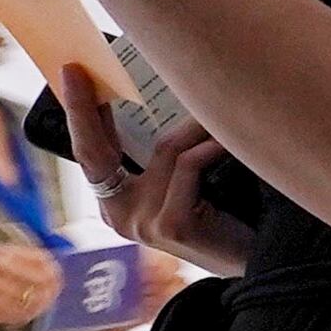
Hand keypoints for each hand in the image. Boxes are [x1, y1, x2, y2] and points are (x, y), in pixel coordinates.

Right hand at [0, 240, 62, 330]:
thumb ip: (16, 269)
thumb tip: (48, 276)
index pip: (40, 257)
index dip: (54, 271)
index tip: (58, 280)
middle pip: (42, 277)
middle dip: (50, 291)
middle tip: (51, 298)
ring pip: (33, 297)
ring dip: (35, 307)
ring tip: (28, 309)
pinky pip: (20, 313)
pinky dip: (22, 317)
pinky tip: (15, 316)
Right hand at [55, 69, 251, 275]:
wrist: (261, 261)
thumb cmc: (227, 216)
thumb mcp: (185, 182)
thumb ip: (164, 155)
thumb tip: (158, 93)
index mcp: (117, 203)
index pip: (90, 152)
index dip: (79, 112)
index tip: (69, 73)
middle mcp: (120, 216)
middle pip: (95, 151)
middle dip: (85, 108)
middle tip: (79, 69)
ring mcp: (141, 224)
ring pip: (165, 151)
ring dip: (197, 128)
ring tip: (223, 119)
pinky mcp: (168, 226)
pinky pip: (186, 166)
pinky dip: (210, 149)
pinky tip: (228, 144)